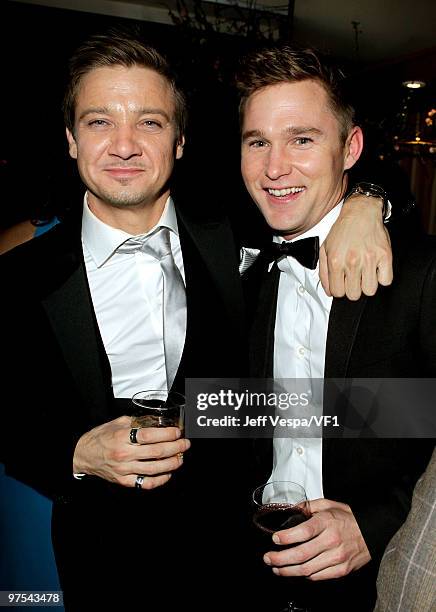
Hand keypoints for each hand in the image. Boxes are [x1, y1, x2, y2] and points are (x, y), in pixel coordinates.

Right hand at [73, 415, 189, 489]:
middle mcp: (124, 454)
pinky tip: (167, 474)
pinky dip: (160, 480)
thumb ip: (136, 422)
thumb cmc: (100, 438)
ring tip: (180, 458)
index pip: (151, 435)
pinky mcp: (124, 481)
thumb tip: (155, 421)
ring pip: (155, 469)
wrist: (83, 455)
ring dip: (172, 463)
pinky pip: (146, 483)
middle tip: (185, 444)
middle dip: (175, 448)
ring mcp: (125, 470)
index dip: (167, 434)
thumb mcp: (116, 423)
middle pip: (157, 452)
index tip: (177, 433)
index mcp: (123, 437)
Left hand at [263, 498, 370, 579]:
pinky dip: (305, 575)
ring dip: (288, 571)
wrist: (372, 532)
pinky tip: (296, 571)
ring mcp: (337, 558)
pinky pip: (318, 576)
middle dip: (280, 559)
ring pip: (307, 569)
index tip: (275, 539)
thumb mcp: (329, 505)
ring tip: (277, 568)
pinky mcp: (342, 570)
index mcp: (327, 522)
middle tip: (268, 558)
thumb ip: (309, 506)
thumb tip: (291, 508)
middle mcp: (332, 541)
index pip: (303, 531)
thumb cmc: (349, 518)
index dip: (286, 537)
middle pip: (301, 555)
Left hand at [319, 195, 392, 299]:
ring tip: (365, 274)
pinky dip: (382, 278)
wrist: (361, 212)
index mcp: (336, 261)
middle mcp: (352, 261)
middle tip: (354, 279)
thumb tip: (329, 291)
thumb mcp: (325, 249)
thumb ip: (324, 272)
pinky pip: (386, 280)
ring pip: (370, 290)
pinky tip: (376, 270)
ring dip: (367, 285)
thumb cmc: (343, 230)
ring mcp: (369, 259)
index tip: (343, 283)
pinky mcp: (385, 256)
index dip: (340, 290)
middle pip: (354, 294)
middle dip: (353, 289)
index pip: (337, 292)